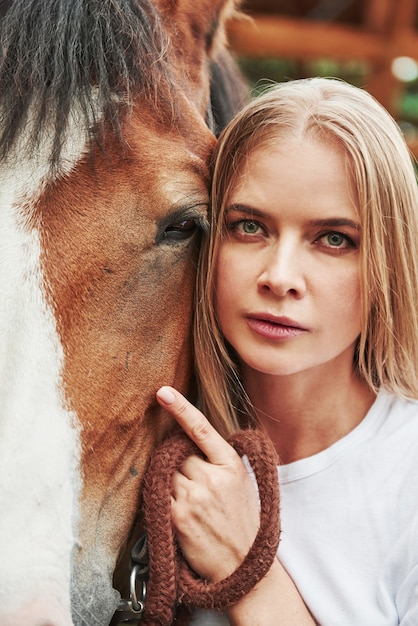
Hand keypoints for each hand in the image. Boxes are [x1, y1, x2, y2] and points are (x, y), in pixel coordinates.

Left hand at [156, 386, 259, 582]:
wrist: (244, 565)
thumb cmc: (242, 522)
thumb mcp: (241, 482)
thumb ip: (217, 460)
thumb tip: (189, 441)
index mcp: (230, 464)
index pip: (201, 428)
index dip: (181, 407)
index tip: (164, 392)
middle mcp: (211, 477)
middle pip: (178, 452)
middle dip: (179, 462)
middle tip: (192, 482)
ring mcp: (193, 496)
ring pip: (167, 472)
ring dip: (171, 480)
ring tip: (191, 501)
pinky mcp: (177, 515)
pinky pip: (160, 494)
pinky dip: (165, 497)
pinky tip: (181, 510)